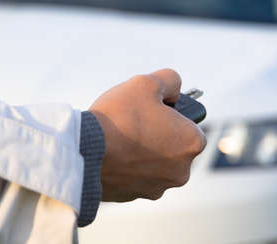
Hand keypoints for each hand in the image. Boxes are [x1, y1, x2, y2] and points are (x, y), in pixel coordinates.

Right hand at [89, 69, 206, 201]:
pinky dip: (128, 164)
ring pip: (155, 161)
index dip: (171, 112)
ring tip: (120, 136)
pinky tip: (112, 152)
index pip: (189, 122)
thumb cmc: (119, 117)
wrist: (84, 153)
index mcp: (192, 143)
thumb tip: (174, 91)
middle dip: (157, 131)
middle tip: (134, 120)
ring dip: (143, 149)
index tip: (151, 109)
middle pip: (172, 143)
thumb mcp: (148, 82)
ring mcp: (158, 187)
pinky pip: (136, 175)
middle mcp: (182, 171)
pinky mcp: (136, 196)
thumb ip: (170, 80)